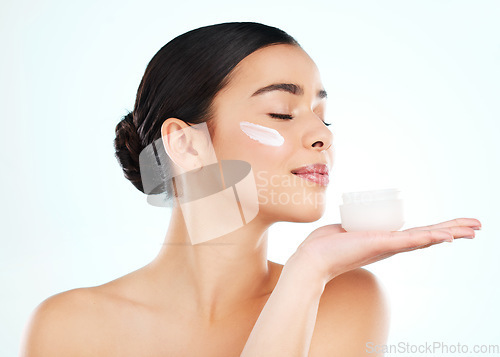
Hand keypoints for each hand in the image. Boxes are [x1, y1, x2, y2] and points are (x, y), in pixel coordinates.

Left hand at [289, 218, 481, 284]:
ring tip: (473, 229)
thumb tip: (351, 223)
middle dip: (454, 230)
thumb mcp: (347, 230)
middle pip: (428, 236)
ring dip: (450, 232)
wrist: (313, 258)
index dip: (438, 230)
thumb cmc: (327, 245)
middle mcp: (391, 246)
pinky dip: (429, 238)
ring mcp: (388, 246)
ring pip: (425, 237)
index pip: (418, 234)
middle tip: (478, 226)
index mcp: (386, 241)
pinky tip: (446, 236)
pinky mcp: (380, 244)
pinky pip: (409, 240)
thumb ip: (353, 226)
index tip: (456, 228)